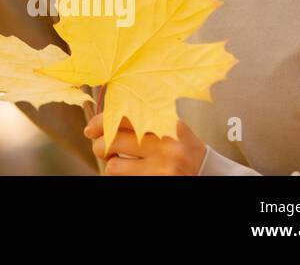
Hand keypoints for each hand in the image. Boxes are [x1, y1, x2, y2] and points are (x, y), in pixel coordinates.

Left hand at [84, 112, 206, 175]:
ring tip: (117, 161)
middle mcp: (166, 144)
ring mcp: (164, 167)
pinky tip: (130, 172)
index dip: (100, 122)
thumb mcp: (169, 125)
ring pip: (114, 165)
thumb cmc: (183, 146)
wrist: (208, 172)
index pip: (122, 116)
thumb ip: (143, 117)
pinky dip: (121, 175)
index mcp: (166, 122)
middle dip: (99, 145)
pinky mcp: (159, 182)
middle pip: (113, 140)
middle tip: (102, 147)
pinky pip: (125, 179)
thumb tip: (102, 119)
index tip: (91, 129)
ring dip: (110, 164)